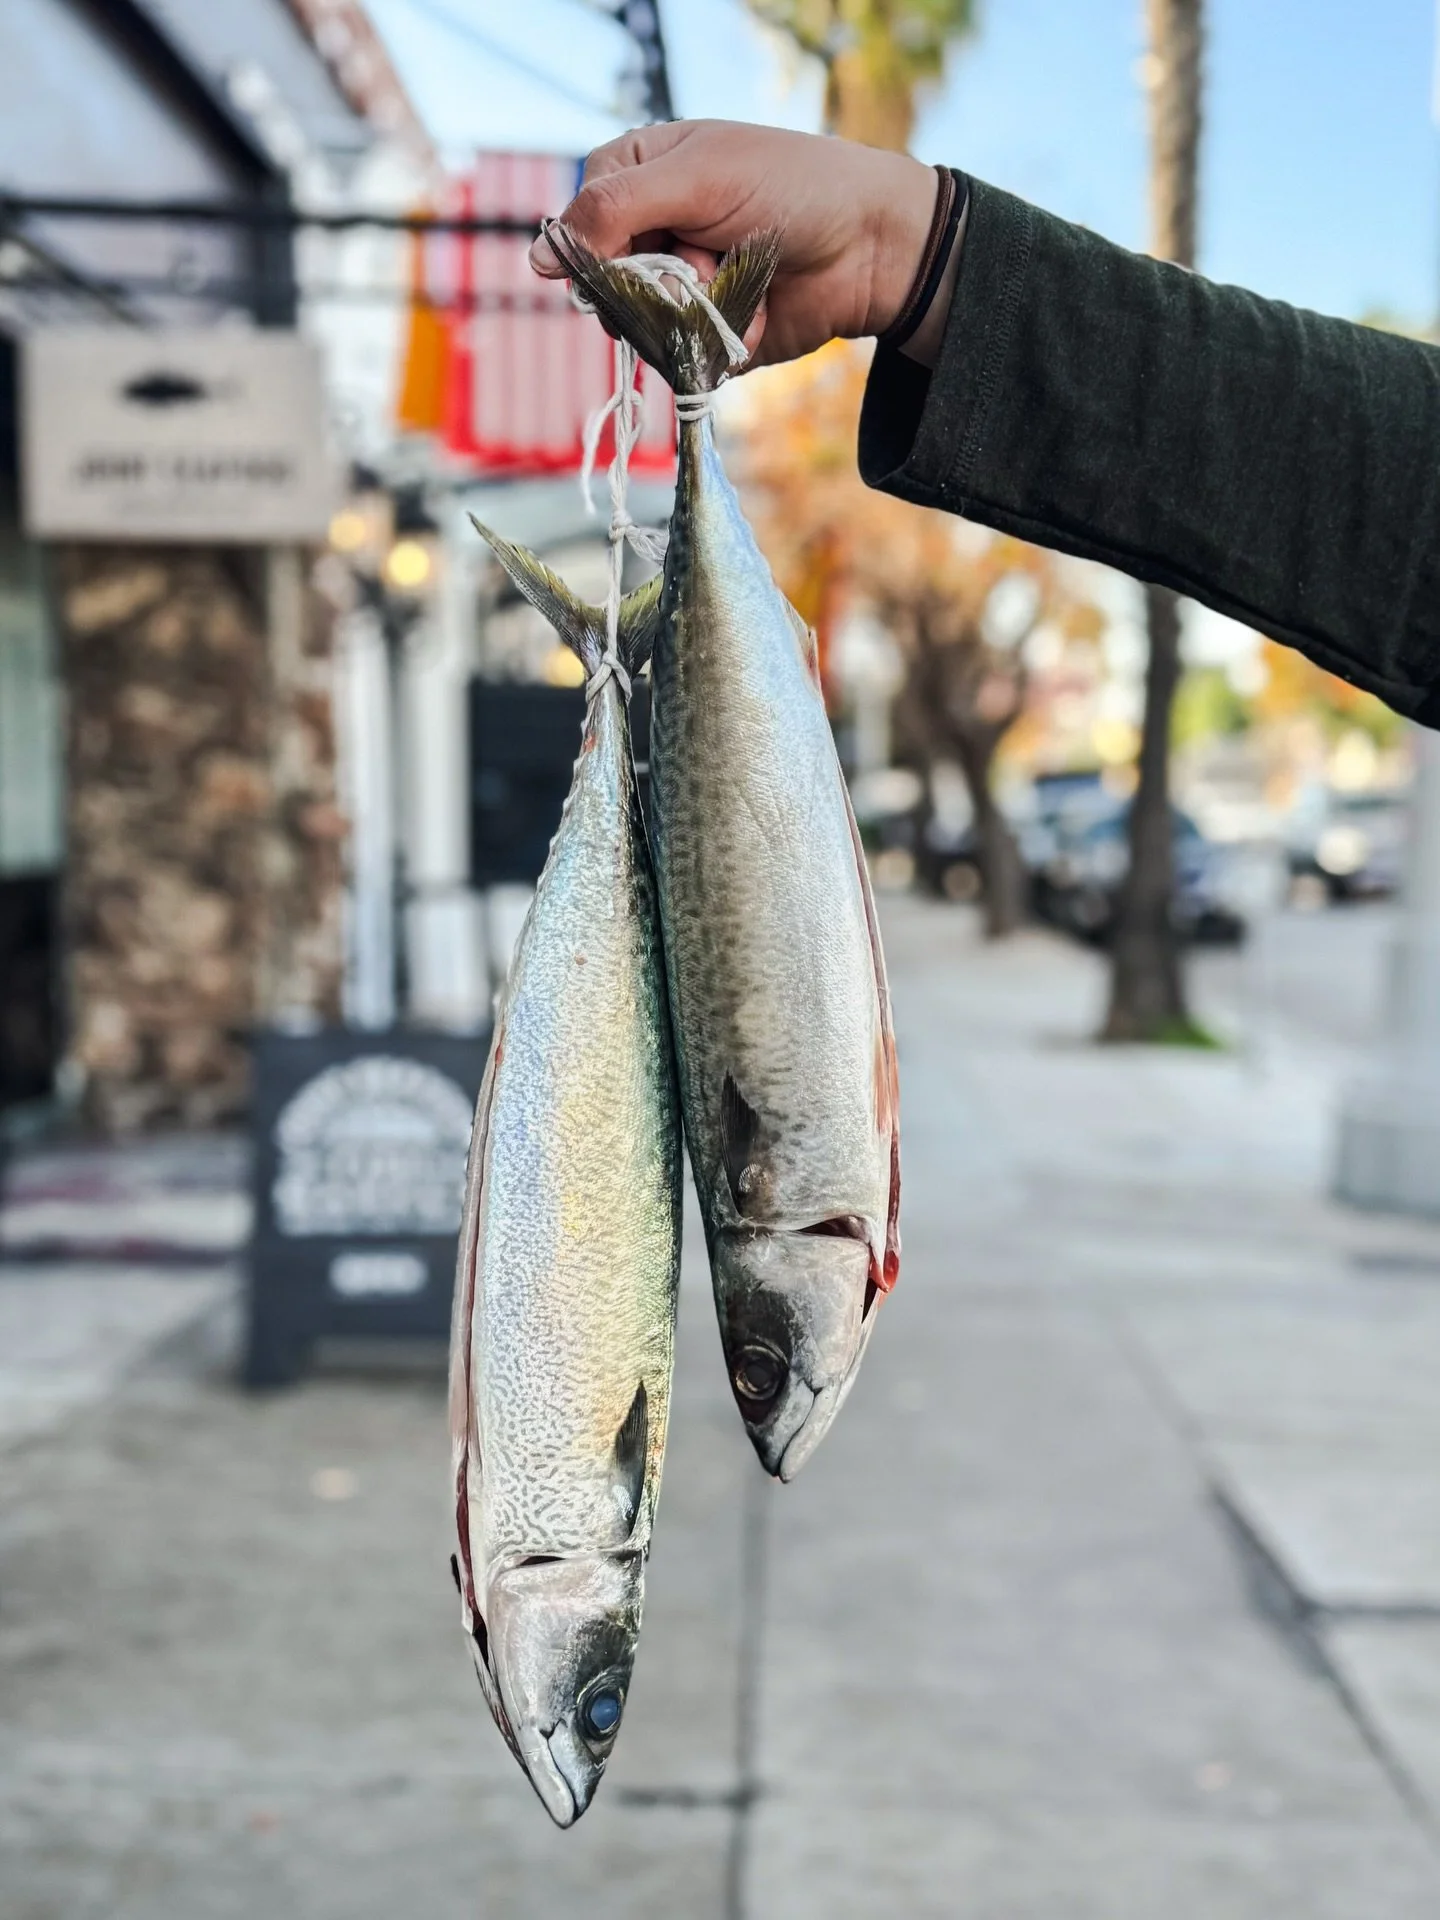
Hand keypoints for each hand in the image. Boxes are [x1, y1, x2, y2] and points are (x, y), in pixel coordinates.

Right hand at [529, 119, 946, 369]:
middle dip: (654, 280)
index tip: (639, 245)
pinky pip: (683, 357)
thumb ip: (613, 212)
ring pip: (642, 327)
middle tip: (699, 259)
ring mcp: (679, 287)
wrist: (870, 246)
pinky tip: (756, 312)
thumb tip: (539, 256)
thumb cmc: (790, 187)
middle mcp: (653, 232)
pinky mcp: (705, 334)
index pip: (582, 221)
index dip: (602, 242)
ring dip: (692, 310)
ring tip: (735, 278)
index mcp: (640, 175)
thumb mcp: (695, 178)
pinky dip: (720, 340)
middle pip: (605, 283)